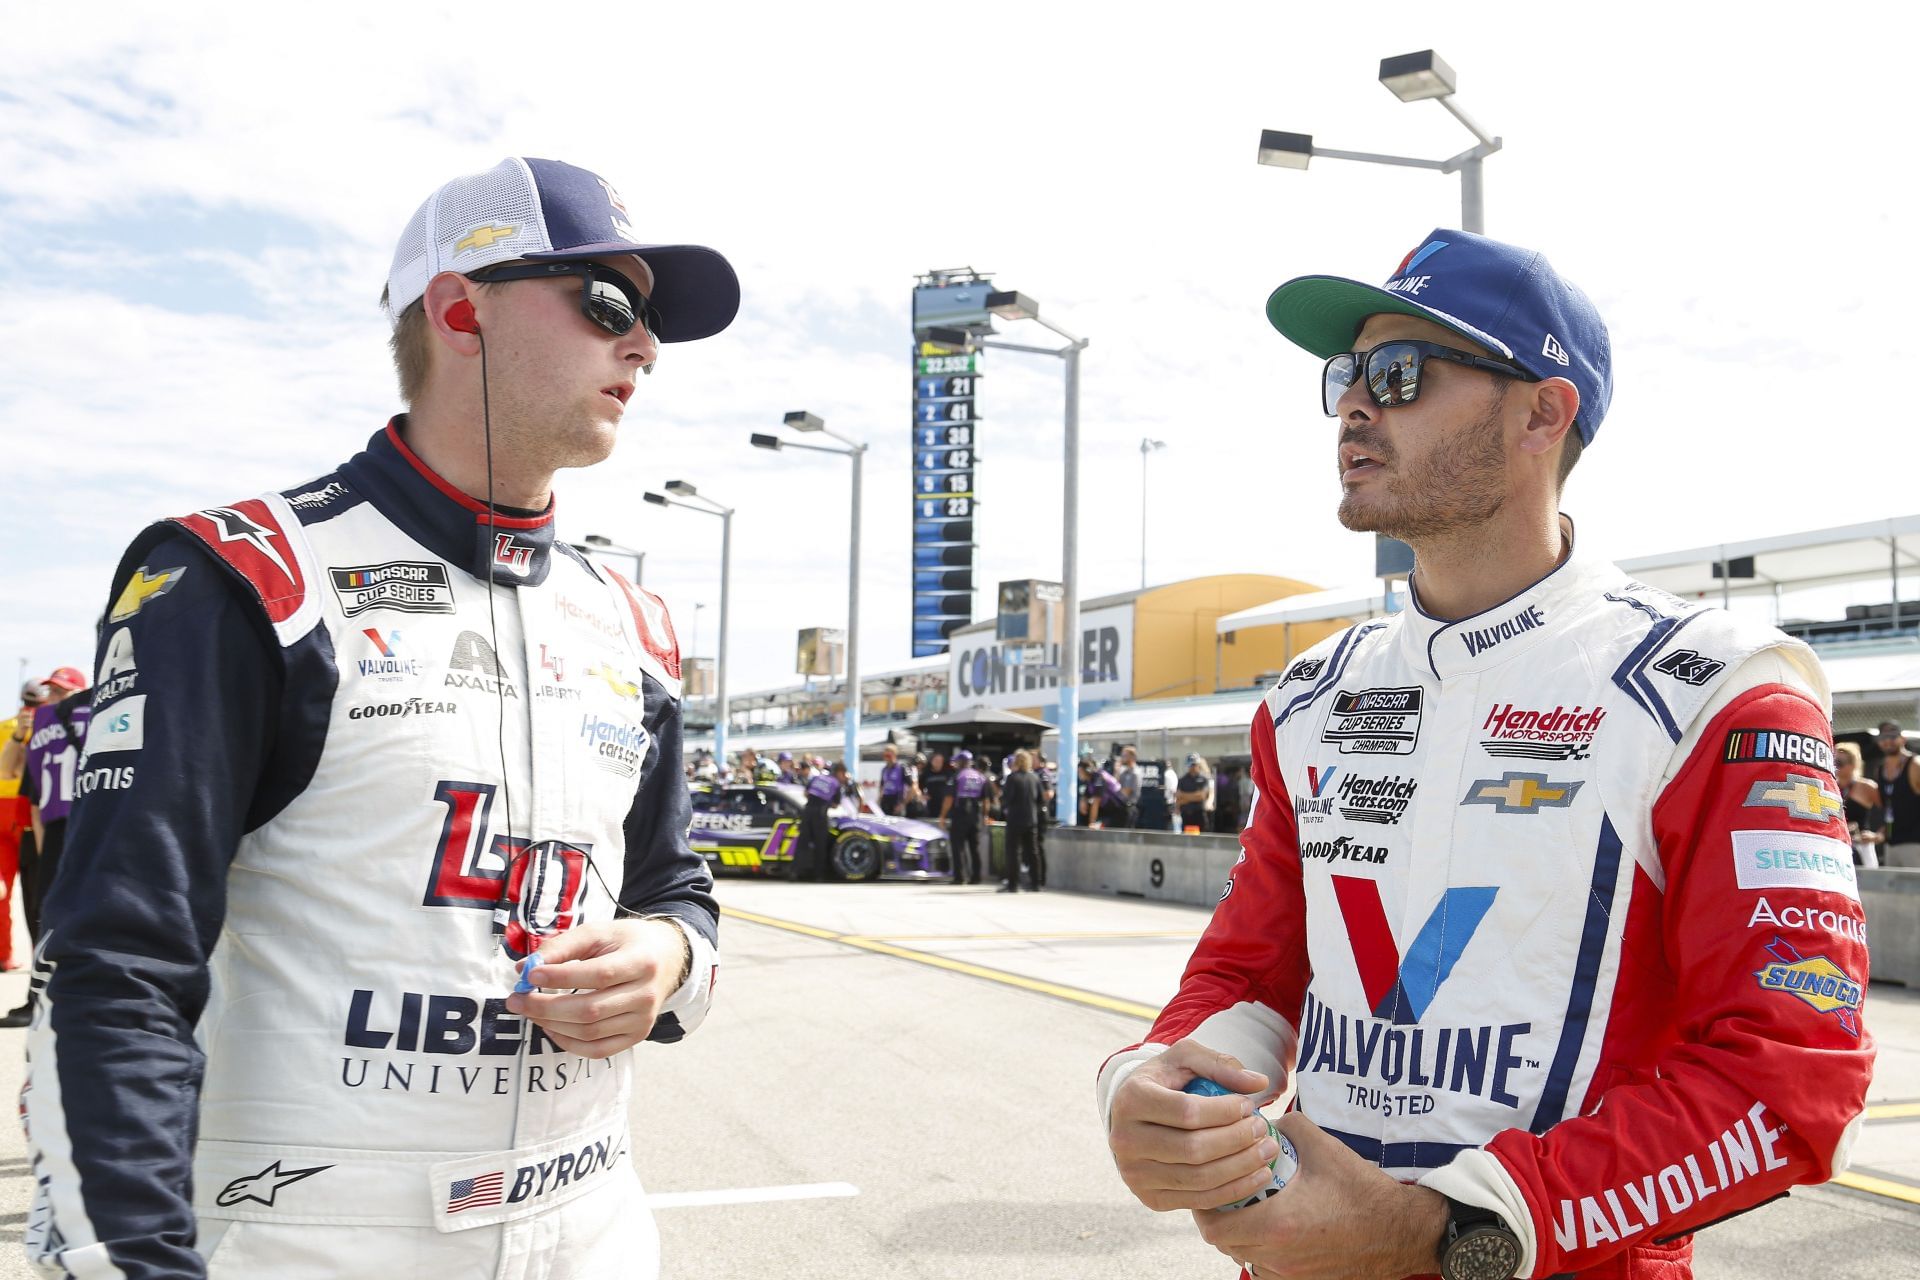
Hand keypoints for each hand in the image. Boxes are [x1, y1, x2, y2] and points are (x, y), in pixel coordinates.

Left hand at [504, 918, 688, 1058]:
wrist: (666, 959)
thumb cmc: (627, 943)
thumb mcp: (599, 932)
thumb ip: (563, 946)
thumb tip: (525, 969)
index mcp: (642, 962)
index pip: (600, 974)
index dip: (562, 977)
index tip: (530, 974)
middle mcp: (647, 995)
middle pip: (591, 1010)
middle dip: (546, 1007)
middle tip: (516, 999)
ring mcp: (643, 1020)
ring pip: (590, 1032)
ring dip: (552, 1024)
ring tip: (529, 1010)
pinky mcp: (636, 1036)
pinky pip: (597, 1050)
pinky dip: (568, 1042)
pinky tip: (551, 1027)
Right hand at [1107, 1039, 1279, 1210]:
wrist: (1133, 1116)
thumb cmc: (1164, 1082)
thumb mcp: (1185, 1059)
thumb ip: (1220, 1065)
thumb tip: (1259, 1084)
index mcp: (1132, 1099)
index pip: (1186, 1111)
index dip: (1224, 1111)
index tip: (1249, 1105)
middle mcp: (1125, 1140)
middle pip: (1193, 1148)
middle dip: (1237, 1140)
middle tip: (1263, 1128)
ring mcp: (1134, 1174)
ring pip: (1198, 1178)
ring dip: (1242, 1167)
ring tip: (1267, 1151)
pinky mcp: (1149, 1197)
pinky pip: (1198, 1200)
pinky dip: (1234, 1190)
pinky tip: (1258, 1176)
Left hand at [1191, 1112, 1446, 1279]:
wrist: (1402, 1230)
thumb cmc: (1362, 1189)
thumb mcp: (1322, 1144)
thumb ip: (1285, 1124)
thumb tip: (1260, 1117)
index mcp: (1277, 1225)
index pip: (1213, 1226)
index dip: (1203, 1205)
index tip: (1208, 1183)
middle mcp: (1278, 1256)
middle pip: (1225, 1244)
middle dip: (1219, 1216)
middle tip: (1224, 1190)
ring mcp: (1292, 1274)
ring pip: (1244, 1257)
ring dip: (1239, 1234)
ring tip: (1248, 1205)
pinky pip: (1267, 1268)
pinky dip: (1261, 1248)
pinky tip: (1273, 1225)